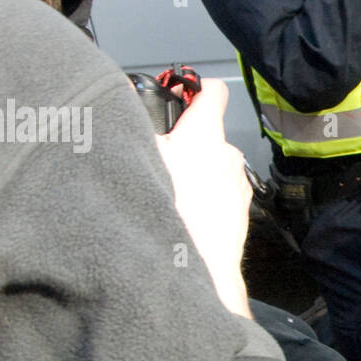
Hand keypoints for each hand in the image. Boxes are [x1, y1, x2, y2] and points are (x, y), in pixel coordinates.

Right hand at [154, 80, 251, 317]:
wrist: (199, 270)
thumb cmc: (171, 213)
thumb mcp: (139, 160)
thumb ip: (134, 132)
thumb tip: (119, 111)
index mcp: (205, 134)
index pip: (212, 92)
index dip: (197, 91)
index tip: (185, 96)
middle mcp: (228, 155)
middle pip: (207, 137)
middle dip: (186, 146)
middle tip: (161, 162)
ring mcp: (238, 185)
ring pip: (214, 169)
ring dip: (197, 176)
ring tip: (172, 196)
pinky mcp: (242, 212)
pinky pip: (220, 197)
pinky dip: (206, 202)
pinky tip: (186, 217)